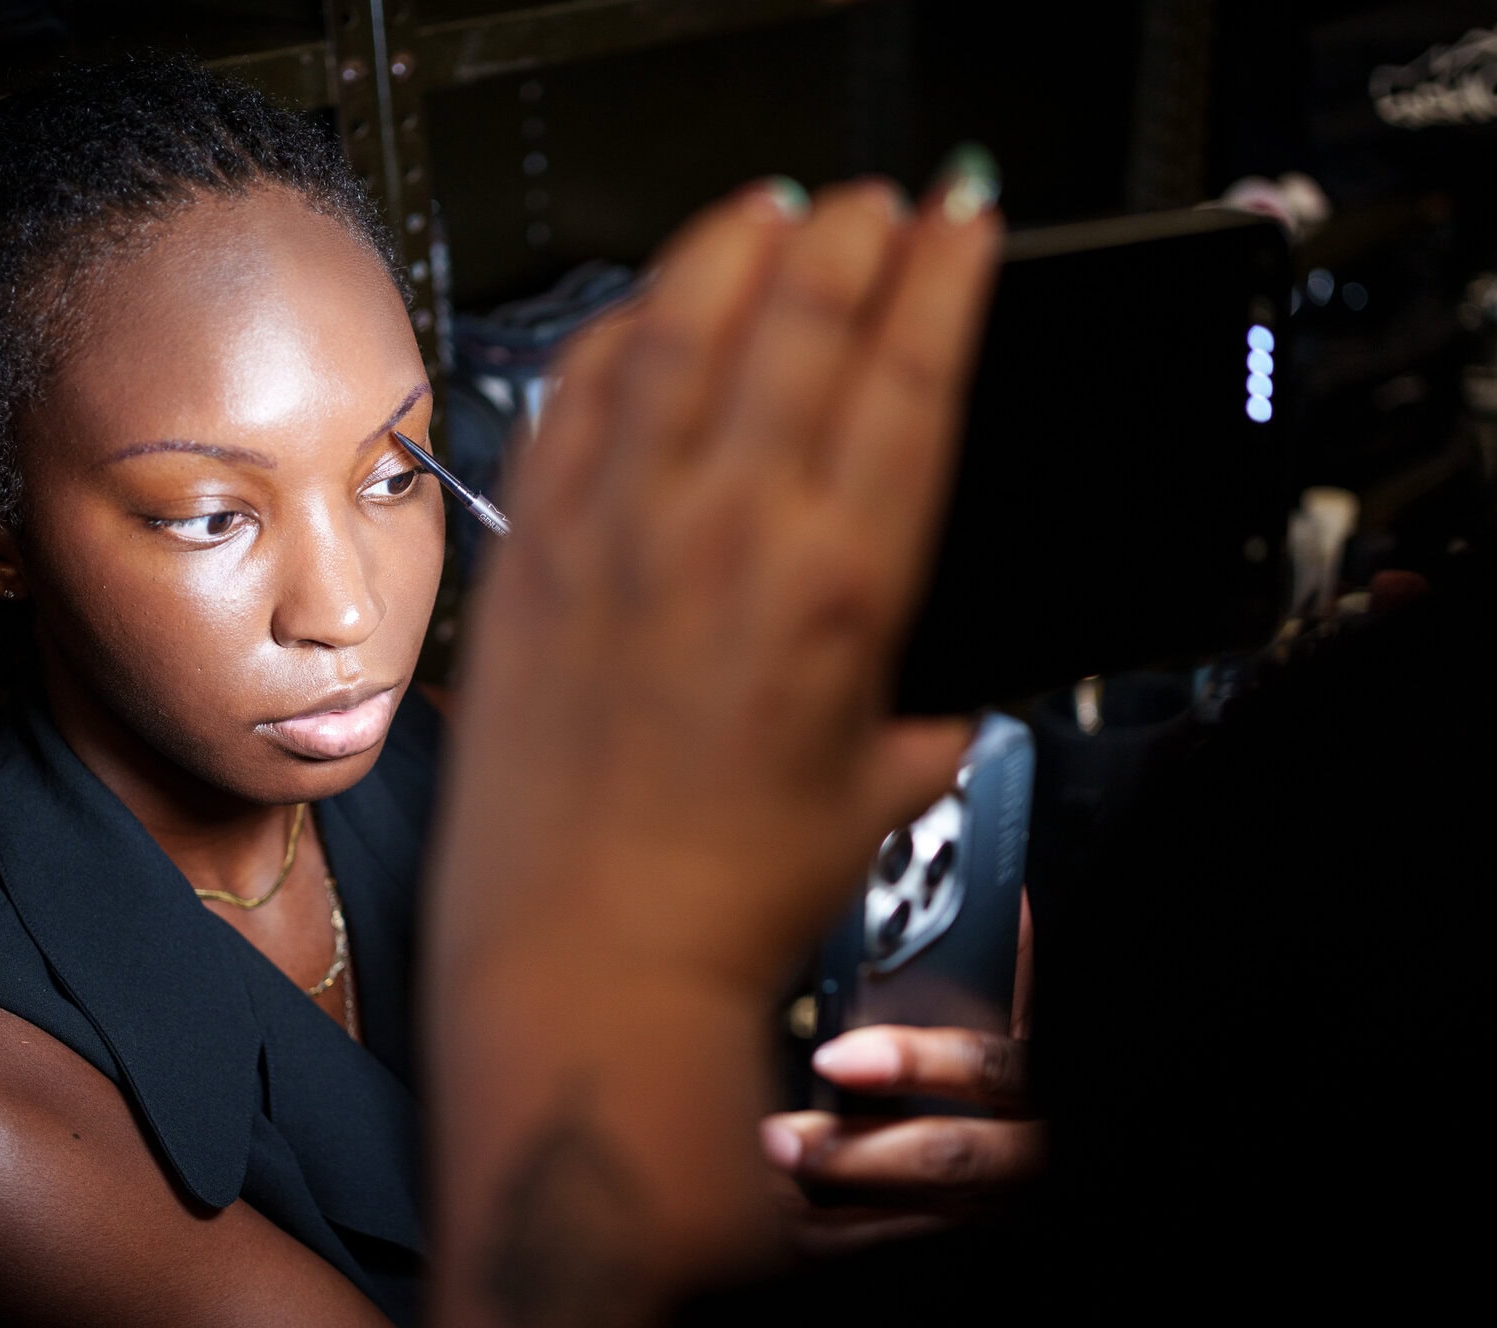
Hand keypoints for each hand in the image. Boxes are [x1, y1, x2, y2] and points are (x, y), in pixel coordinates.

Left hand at [431, 166, 1003, 995]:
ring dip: (737, 244)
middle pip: (803, 315)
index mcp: (840, 584)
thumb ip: (927, 710)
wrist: (588, 960)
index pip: (910, 372)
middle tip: (882, 198)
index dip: (946, 268)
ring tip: (774, 207)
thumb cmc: (729, 896)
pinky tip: (649, 307)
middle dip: (857, 229)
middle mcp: (727, 533)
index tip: (965, 211)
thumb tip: (940, 681)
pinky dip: (621, 329)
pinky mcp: (531, 549)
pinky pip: (574, 394)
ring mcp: (616, 529)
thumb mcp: (881, 791)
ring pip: (681, 324)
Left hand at [760, 891, 1042, 1256]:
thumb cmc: (1026, 1062)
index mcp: (1036, 1080)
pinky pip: (888, 1237)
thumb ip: (1013, 961)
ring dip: (833, 1195)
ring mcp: (990, 1197)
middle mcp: (1023, 1149)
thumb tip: (999, 892)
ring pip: (914, 1209)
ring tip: (764, 1171)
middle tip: (779, 1137)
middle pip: (947, 1157)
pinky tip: (778, 1211)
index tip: (839, 1057)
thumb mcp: (1028, 1009)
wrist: (1045, 1137)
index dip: (916, 1063)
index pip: (987, 1069)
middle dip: (858, 1150)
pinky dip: (832, 1227)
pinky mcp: (954, 1222)